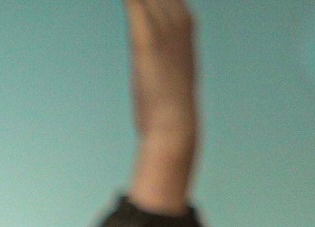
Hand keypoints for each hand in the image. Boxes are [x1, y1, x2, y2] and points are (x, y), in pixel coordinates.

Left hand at [124, 0, 198, 213]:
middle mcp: (178, 20)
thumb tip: (149, 48)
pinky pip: (134, 5)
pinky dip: (128, 0)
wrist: (175, 125)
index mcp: (186, 23)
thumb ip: (162, 47)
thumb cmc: (169, 101)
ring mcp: (164, 29)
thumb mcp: (169, 66)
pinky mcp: (146, 41)